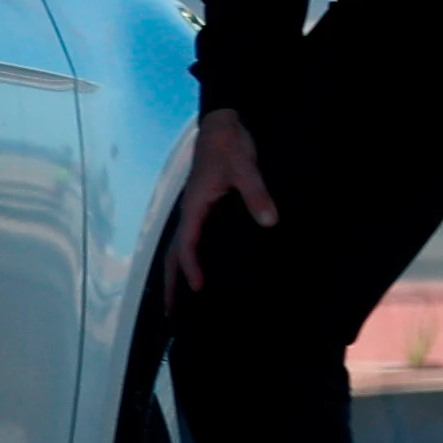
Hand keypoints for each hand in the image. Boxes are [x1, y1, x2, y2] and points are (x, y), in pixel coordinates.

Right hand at [164, 109, 276, 295]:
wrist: (222, 125)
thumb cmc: (230, 145)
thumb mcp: (246, 167)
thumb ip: (256, 194)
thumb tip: (270, 221)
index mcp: (195, 207)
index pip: (187, 244)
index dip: (191, 268)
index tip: (199, 289)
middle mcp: (189, 214)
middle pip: (173, 255)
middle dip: (172, 285)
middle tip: (172, 316)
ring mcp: (193, 213)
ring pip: (178, 251)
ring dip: (176, 277)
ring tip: (178, 304)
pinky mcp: (201, 210)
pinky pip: (189, 243)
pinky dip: (187, 262)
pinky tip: (197, 274)